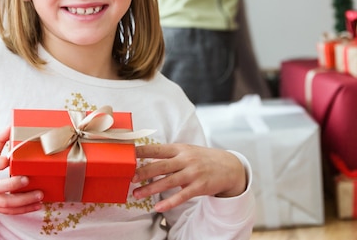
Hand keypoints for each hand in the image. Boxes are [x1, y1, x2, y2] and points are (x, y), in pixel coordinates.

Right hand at [0, 126, 43, 214]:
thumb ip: (0, 139)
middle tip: (27, 180)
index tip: (8, 159)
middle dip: (11, 185)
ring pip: (3, 203)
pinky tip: (38, 205)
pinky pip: (8, 212)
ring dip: (23, 201)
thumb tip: (13, 124)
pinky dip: (23, 209)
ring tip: (40, 195)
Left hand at [132, 144, 246, 212]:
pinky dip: (169, 202)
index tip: (127, 153)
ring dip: (151, 189)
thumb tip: (145, 160)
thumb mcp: (187, 151)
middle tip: (129, 178)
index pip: (157, 149)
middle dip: (143, 172)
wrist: (229, 166)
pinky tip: (158, 207)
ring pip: (169, 181)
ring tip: (137, 194)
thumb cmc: (202, 159)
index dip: (142, 151)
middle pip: (161, 165)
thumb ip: (169, 156)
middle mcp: (186, 159)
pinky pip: (182, 196)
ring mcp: (193, 173)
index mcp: (180, 149)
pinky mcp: (200, 186)